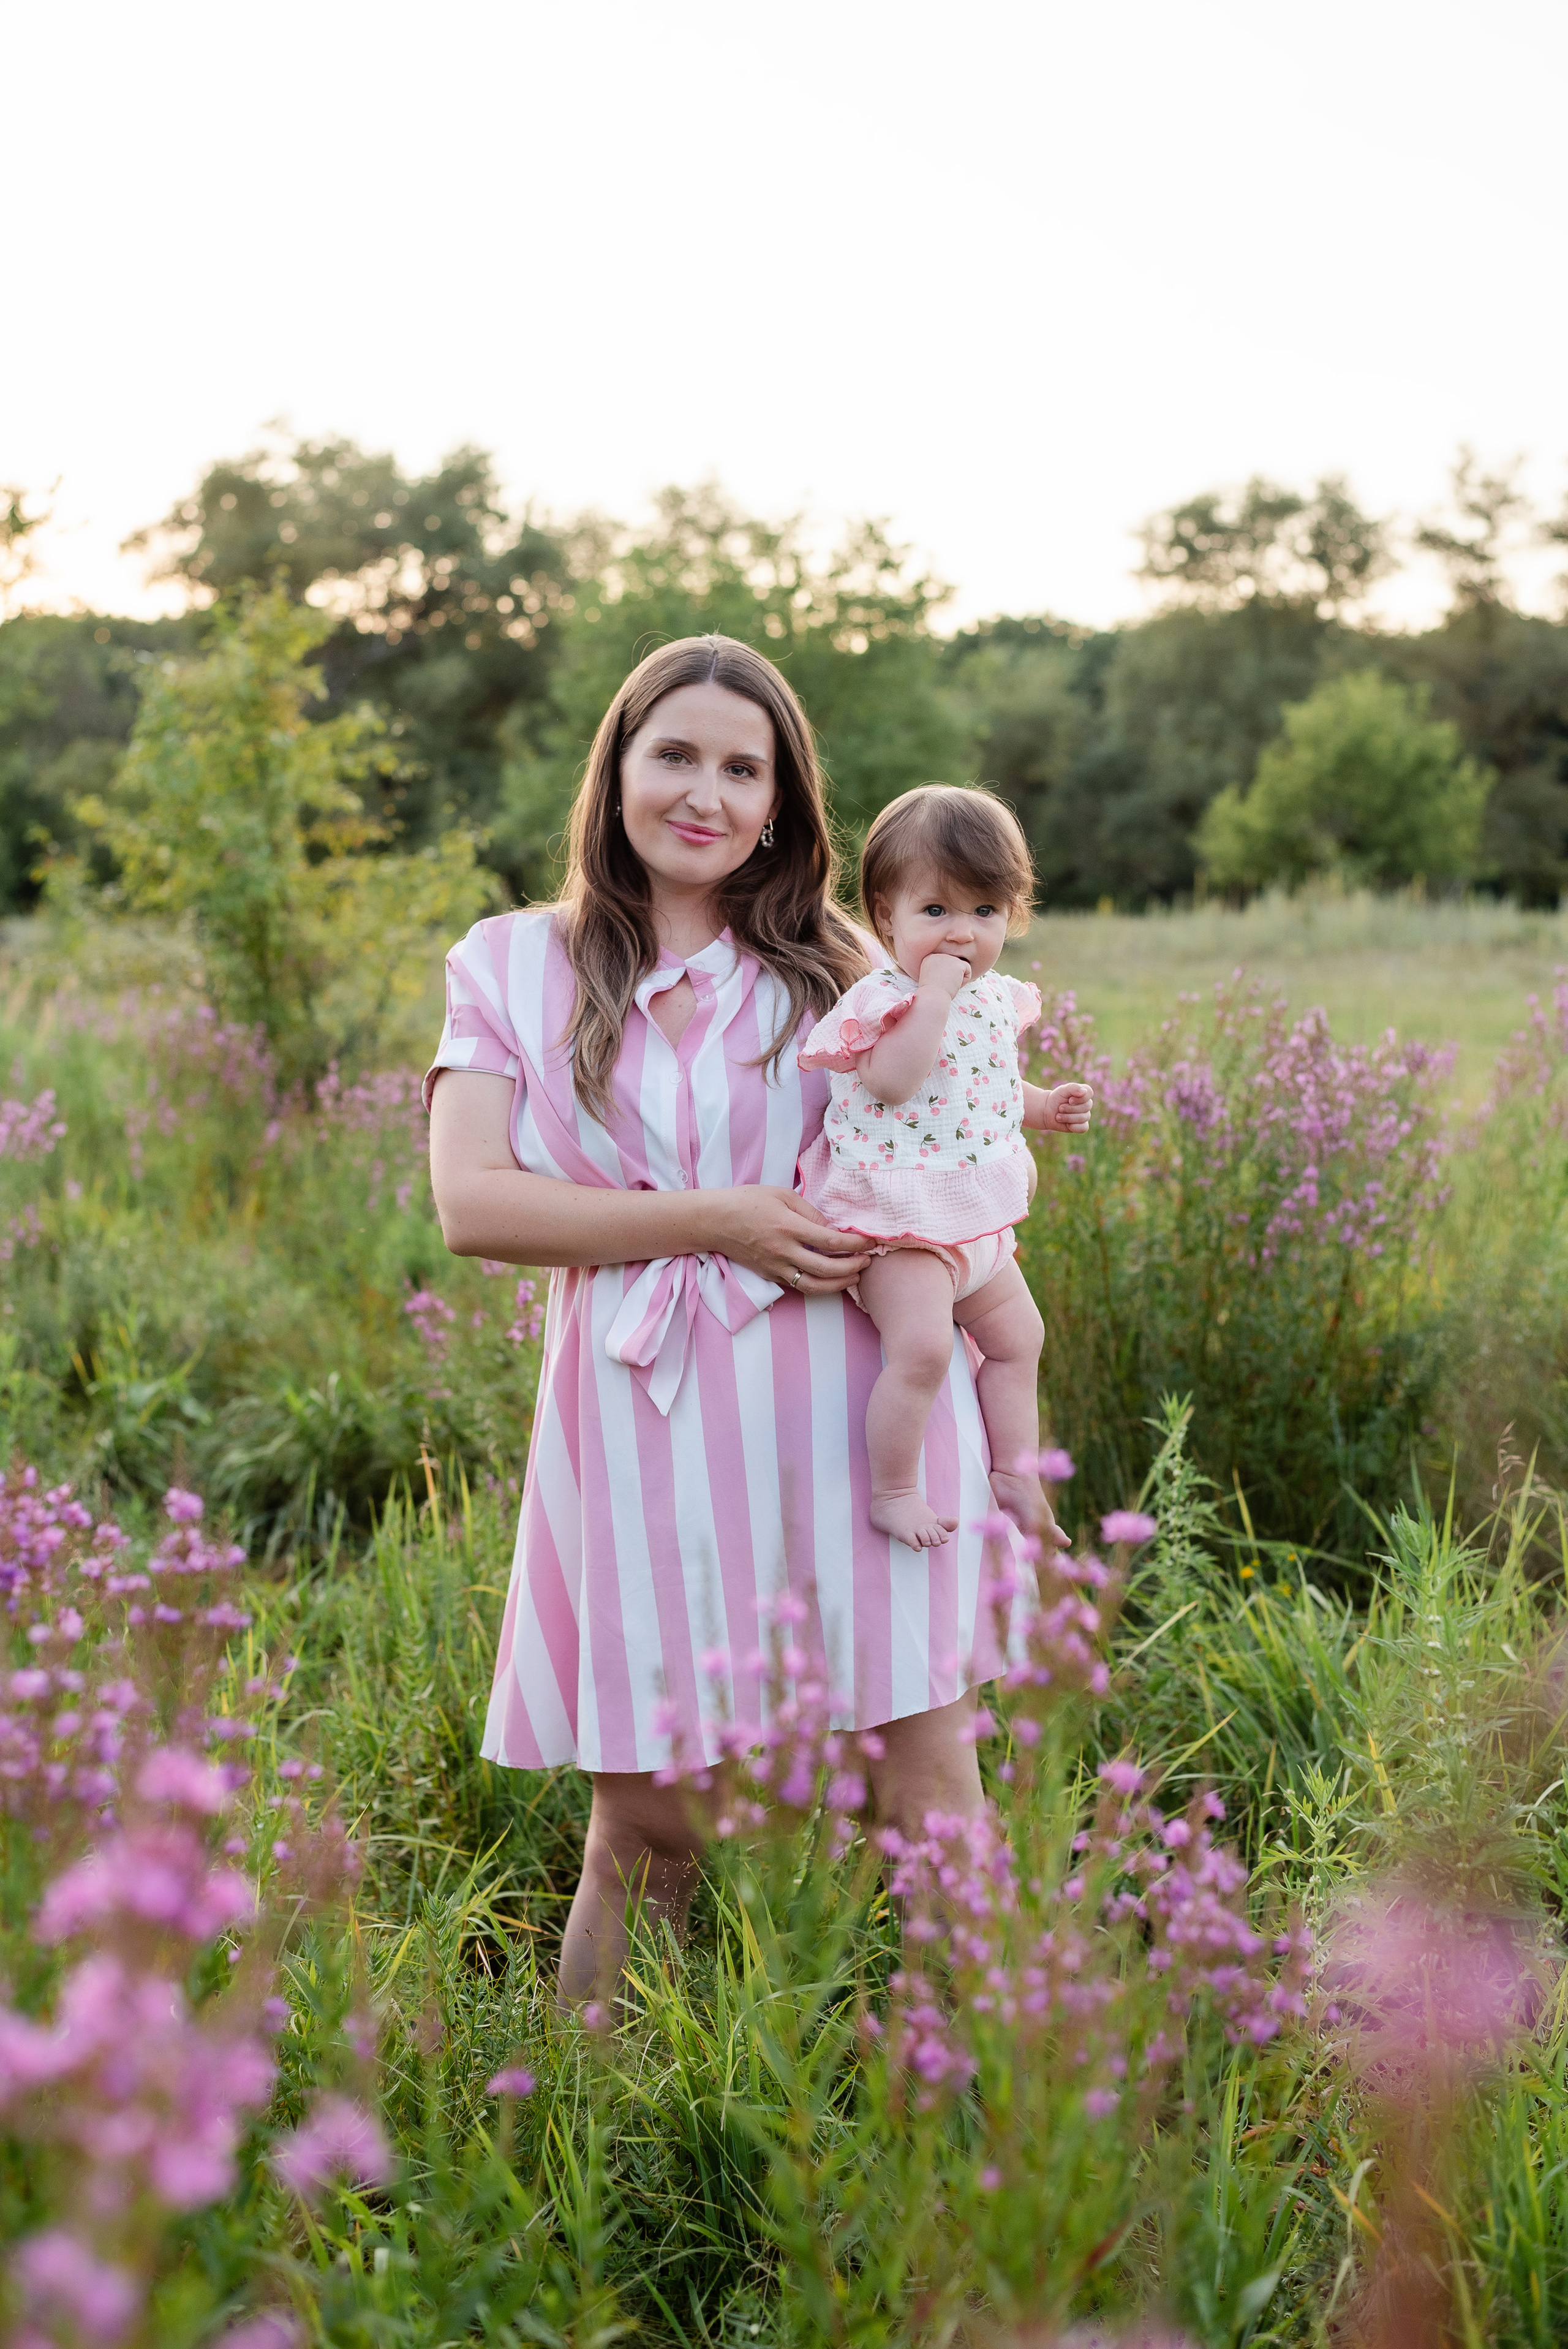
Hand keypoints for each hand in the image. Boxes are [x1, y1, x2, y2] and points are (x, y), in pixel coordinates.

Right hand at [703, 1186, 871, 1295]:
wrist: (715, 1221)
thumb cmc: (748, 1201)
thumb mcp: (781, 1195)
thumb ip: (809, 1212)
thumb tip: (831, 1228)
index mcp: (788, 1227)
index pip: (830, 1240)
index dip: (855, 1243)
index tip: (869, 1241)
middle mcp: (783, 1251)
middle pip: (827, 1269)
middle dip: (853, 1267)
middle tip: (867, 1261)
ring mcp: (776, 1267)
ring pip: (814, 1286)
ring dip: (839, 1284)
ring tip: (855, 1276)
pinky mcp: (770, 1276)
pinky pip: (799, 1286)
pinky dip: (819, 1286)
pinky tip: (831, 1279)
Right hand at [916, 950, 971, 998]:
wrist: (932, 997)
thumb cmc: (932, 993)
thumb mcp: (932, 978)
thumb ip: (940, 971)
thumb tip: (952, 971)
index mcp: (929, 958)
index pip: (945, 966)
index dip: (943, 978)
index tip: (936, 984)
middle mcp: (937, 954)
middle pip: (953, 966)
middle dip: (950, 978)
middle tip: (941, 985)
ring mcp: (947, 957)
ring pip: (960, 968)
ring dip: (957, 979)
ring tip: (947, 985)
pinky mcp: (957, 962)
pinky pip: (968, 970)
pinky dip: (964, 981)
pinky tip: (954, 984)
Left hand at [1045, 1082, 1093, 1132]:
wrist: (1047, 1111)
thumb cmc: (1056, 1098)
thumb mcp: (1062, 1090)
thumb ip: (1073, 1087)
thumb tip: (1084, 1092)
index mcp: (1084, 1093)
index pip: (1089, 1093)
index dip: (1079, 1098)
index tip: (1069, 1100)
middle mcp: (1086, 1105)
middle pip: (1086, 1107)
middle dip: (1070, 1108)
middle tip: (1060, 1108)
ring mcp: (1085, 1116)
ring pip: (1083, 1118)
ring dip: (1068, 1117)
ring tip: (1058, 1116)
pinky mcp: (1081, 1126)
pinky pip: (1083, 1128)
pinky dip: (1073, 1126)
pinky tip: (1066, 1124)